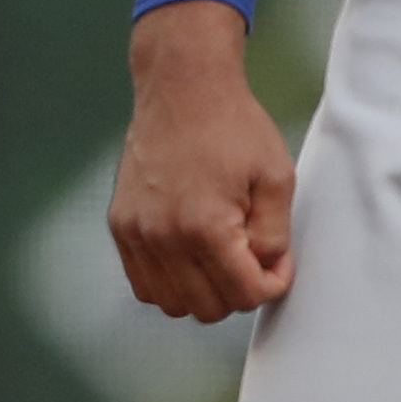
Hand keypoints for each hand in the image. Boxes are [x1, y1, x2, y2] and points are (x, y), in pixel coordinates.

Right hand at [111, 2, 295, 323]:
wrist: (183, 93)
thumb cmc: (235, 130)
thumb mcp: (277, 178)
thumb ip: (275, 234)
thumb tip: (267, 272)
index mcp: (205, 227)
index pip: (242, 294)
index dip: (271, 286)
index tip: (280, 263)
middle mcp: (162, 238)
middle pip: (206, 308)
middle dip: (239, 292)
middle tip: (256, 259)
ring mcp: (135, 235)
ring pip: (171, 304)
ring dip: (203, 294)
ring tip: (226, 258)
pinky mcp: (120, 228)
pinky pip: (143, 284)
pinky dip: (171, 284)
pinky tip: (194, 257)